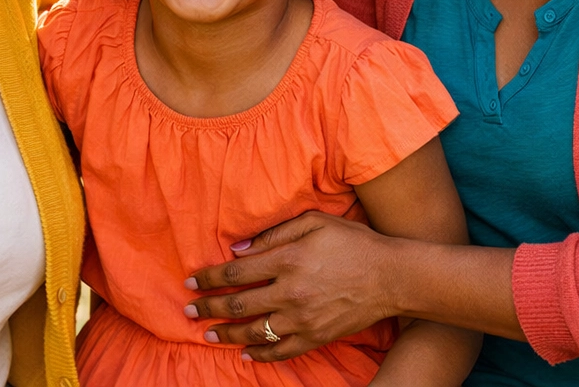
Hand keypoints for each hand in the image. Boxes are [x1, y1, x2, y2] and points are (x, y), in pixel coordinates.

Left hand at [184, 210, 400, 361]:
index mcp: (287, 259)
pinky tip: (245, 355)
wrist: (390, 276)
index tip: (190, 281)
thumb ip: (273, 234)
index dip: (209, 278)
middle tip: (188, 312)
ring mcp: (303, 319)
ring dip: (227, 334)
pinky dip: (260, 355)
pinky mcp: (316, 336)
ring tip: (208, 335)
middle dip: (208, 308)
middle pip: (239, 303)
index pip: (236, 272)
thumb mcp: (313, 222)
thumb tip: (238, 249)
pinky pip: (281, 351)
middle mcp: (290, 292)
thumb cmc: (351, 242)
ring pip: (254, 332)